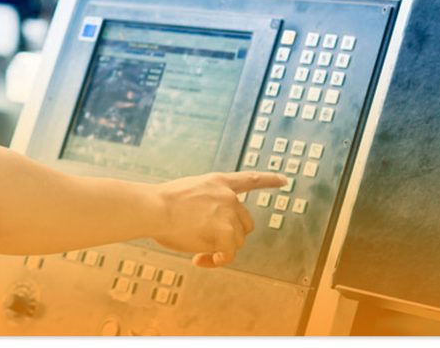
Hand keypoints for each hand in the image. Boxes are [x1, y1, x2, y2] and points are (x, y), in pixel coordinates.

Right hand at [149, 171, 286, 267]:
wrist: (154, 208)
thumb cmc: (159, 204)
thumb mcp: (186, 193)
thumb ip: (204, 205)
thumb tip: (209, 229)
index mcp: (217, 182)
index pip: (249, 179)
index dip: (269, 180)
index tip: (284, 180)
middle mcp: (228, 195)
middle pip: (245, 223)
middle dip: (231, 236)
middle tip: (208, 244)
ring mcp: (228, 213)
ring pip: (236, 241)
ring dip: (220, 249)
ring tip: (197, 251)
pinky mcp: (226, 232)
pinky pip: (228, 254)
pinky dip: (216, 261)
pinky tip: (200, 260)